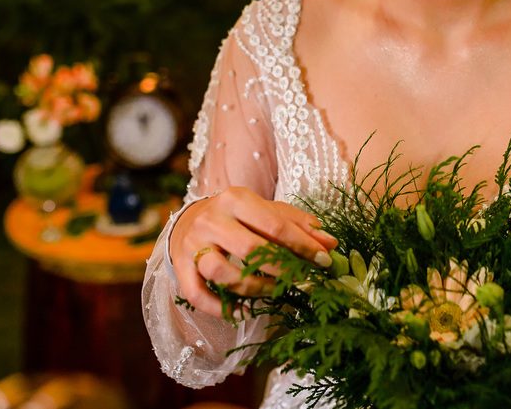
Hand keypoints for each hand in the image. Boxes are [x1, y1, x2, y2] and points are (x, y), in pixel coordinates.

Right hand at [170, 187, 336, 317]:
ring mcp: (192, 244)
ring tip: (275, 293)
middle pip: (250, 249)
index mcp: (236, 198)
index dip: (303, 245)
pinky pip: (197, 294)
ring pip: (222, 273)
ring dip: (253, 288)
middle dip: (281, 269)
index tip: (324, 261)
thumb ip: (299, 225)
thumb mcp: (267, 211)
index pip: (275, 225)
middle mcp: (211, 219)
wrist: (190, 220)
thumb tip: (330, 243)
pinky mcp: (180, 267)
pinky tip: (244, 312)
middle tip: (302, 281)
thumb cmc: (238, 217)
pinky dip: (220, 308)